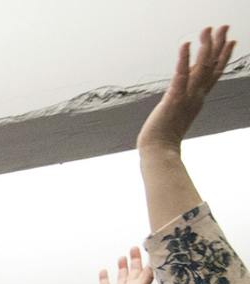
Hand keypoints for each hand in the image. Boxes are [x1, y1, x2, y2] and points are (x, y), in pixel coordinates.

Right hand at [95, 247, 153, 283]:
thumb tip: (153, 264)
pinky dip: (104, 278)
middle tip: (133, 248)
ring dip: (122, 267)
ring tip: (122, 257)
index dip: (145, 261)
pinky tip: (103, 271)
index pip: (144, 271)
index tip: (147, 250)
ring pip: (121, 277)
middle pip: (133, 272)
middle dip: (134, 260)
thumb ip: (146, 278)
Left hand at [139, 25, 233, 153]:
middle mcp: (196, 95)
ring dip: (205, 46)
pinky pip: (180, 75)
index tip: (231, 41)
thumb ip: (183, 100)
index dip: (223, 56)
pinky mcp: (174, 98)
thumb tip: (180, 92)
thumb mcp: (178, 113)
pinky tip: (185, 44)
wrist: (158, 151)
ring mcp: (187, 96)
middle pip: (212, 66)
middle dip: (219, 45)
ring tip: (208, 29)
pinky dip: (183, 59)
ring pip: (201, 67)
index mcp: (198, 99)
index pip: (214, 73)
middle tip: (225, 26)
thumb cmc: (164, 136)